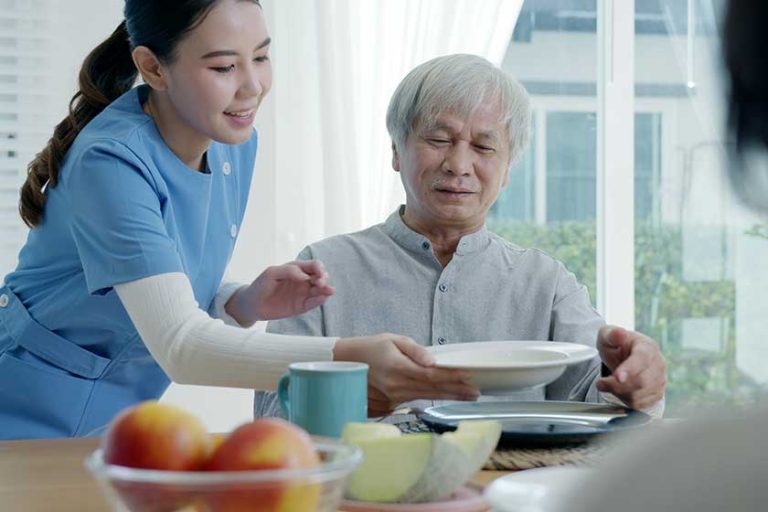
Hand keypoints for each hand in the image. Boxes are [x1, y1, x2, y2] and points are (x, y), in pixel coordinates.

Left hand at [226, 260, 333, 324]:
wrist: (252, 304)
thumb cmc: (260, 285)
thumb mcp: (271, 273)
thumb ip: (288, 271)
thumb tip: (305, 276)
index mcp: (297, 269)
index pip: (313, 265)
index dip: (319, 268)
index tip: (318, 273)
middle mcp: (303, 280)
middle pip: (320, 277)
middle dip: (324, 278)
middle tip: (320, 283)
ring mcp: (303, 293)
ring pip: (320, 290)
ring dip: (326, 289)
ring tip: (329, 291)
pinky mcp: (301, 306)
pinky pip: (313, 303)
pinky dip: (320, 301)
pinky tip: (323, 298)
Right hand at [333, 334, 479, 414]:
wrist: (345, 363)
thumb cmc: (370, 348)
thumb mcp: (393, 340)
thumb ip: (416, 350)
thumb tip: (434, 362)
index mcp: (399, 368)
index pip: (432, 376)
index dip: (452, 377)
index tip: (469, 377)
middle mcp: (397, 386)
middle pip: (433, 390)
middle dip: (457, 391)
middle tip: (476, 393)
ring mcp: (394, 397)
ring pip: (426, 397)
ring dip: (448, 396)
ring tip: (467, 395)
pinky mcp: (391, 402)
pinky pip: (416, 399)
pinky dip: (432, 397)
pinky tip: (445, 395)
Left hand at [596, 325, 666, 408]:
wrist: (624, 357)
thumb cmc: (616, 346)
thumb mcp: (608, 336)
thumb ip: (612, 334)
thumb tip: (619, 333)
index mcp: (648, 347)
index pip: (642, 359)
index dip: (630, 369)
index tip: (617, 377)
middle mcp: (658, 364)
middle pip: (641, 381)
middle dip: (617, 385)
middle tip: (601, 383)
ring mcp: (660, 380)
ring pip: (639, 395)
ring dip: (618, 393)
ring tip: (608, 384)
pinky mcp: (656, 394)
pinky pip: (639, 404)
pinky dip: (624, 400)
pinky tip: (618, 390)